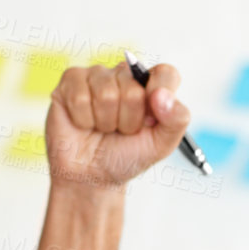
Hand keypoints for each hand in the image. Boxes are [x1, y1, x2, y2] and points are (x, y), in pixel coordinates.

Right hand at [45, 62, 191, 187]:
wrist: (91, 175)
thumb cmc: (126, 156)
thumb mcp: (160, 145)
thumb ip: (176, 120)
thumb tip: (162, 95)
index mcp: (151, 86)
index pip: (166, 74)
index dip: (160, 95)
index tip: (152, 120)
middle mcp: (125, 75)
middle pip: (133, 90)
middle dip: (128, 121)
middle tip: (121, 131)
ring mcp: (97, 75)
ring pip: (105, 94)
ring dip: (105, 122)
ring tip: (103, 128)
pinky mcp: (71, 80)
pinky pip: (80, 97)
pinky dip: (84, 120)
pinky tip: (84, 123)